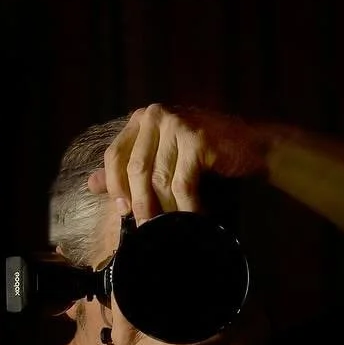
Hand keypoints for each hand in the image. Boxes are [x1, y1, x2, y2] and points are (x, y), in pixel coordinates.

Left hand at [88, 105, 269, 223]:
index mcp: (141, 118)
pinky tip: (192, 218)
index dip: (115, 186)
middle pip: (135, 169)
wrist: (252, 145)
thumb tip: (92, 184)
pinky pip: (183, 183)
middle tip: (146, 228)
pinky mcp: (197, 138)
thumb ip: (127, 166)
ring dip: (163, 209)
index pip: (114, 155)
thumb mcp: (162, 156)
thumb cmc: (205, 153)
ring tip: (169, 229)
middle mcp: (155, 115)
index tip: (122, 212)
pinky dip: (186, 206)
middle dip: (140, 203)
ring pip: (159, 179)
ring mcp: (177, 124)